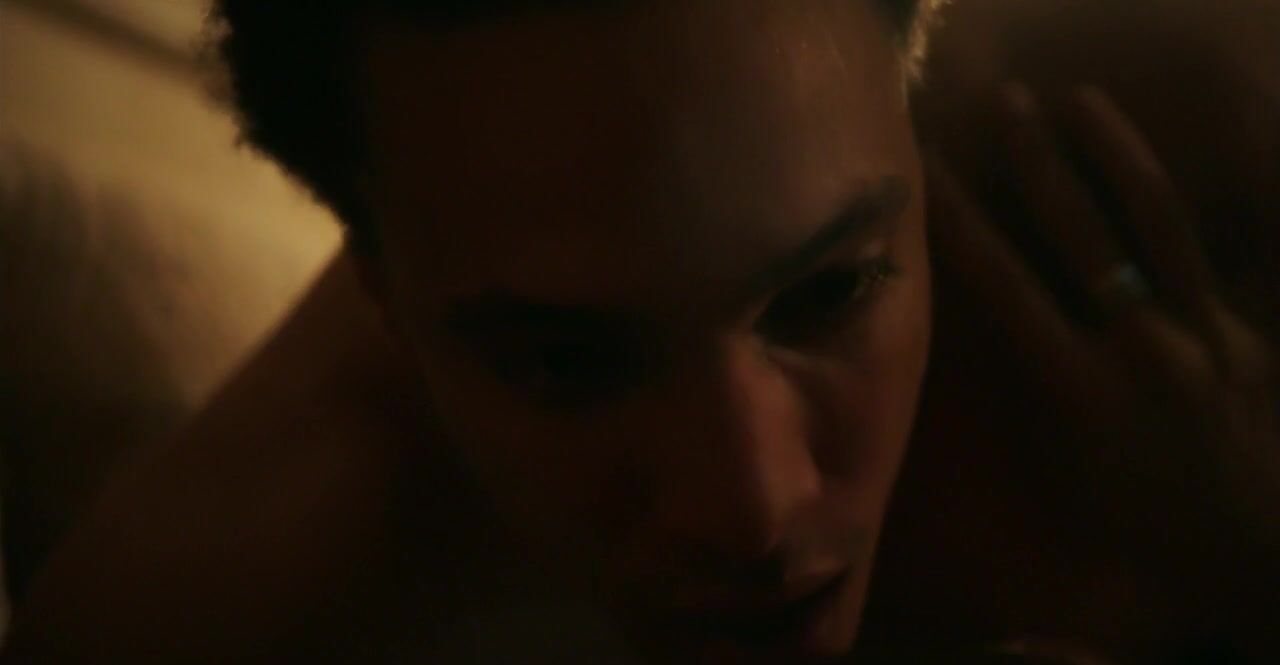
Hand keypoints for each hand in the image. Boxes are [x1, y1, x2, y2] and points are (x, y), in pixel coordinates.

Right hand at [876, 84, 1278, 658]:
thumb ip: (1024, 419)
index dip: (961, 223)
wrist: (1263, 555)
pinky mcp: (1244, 329)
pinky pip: (1209, 250)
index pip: (1005, 285)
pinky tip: (1160, 165)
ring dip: (1112, 154)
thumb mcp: (1068, 503)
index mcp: (1080, 390)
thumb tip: (977, 382)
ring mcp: (1200, 330)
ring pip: (1152, 222)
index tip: (929, 174)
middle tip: (1005, 101)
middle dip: (1034, 162)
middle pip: (1077, 233)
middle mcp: (1137, 345)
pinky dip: (1182, 202)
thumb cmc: (1153, 543)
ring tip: (1080, 101)